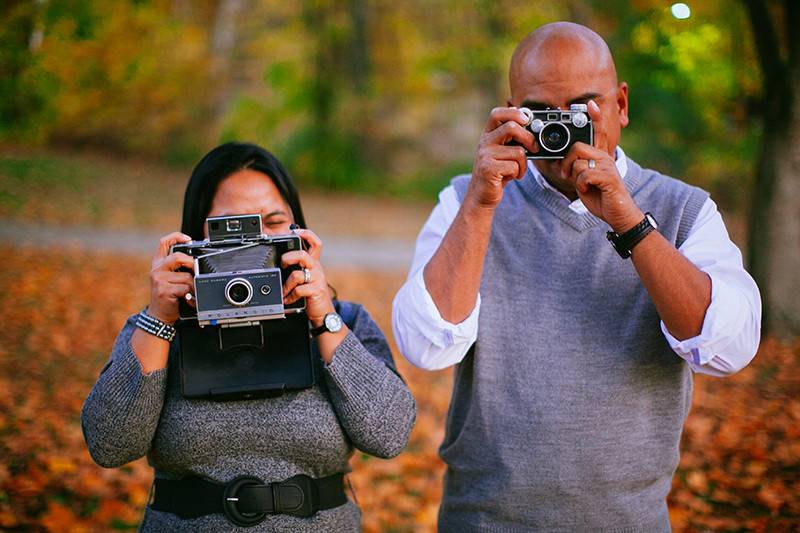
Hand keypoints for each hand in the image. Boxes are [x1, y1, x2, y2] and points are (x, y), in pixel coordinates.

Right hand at [147, 232, 193, 323]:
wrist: (159, 315)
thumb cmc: (168, 297)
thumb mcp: (170, 279)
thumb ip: (178, 268)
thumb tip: (196, 263)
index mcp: (158, 264)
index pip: (164, 243)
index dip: (176, 237)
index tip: (188, 238)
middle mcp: (156, 269)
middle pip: (177, 257)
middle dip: (191, 264)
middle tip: (196, 272)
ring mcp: (159, 280)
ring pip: (185, 276)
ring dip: (193, 286)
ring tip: (192, 293)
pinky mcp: (163, 290)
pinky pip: (185, 288)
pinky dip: (191, 295)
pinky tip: (188, 299)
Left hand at [281, 229, 334, 326]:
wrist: (323, 313)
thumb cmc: (312, 295)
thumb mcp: (306, 278)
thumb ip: (298, 268)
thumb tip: (282, 259)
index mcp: (314, 263)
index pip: (315, 243)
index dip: (306, 234)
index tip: (295, 231)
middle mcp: (316, 269)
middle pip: (303, 254)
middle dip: (288, 257)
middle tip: (283, 264)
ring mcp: (317, 279)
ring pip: (297, 274)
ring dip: (286, 285)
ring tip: (284, 291)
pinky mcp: (316, 290)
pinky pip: (298, 289)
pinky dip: (290, 296)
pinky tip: (289, 299)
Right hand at [468, 107, 535, 208]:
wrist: (482, 195)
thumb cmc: (497, 173)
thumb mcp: (504, 153)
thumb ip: (514, 140)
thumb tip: (535, 129)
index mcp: (488, 135)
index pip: (497, 113)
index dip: (514, 112)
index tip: (527, 120)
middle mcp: (484, 142)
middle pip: (511, 127)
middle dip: (529, 138)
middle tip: (534, 148)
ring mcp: (485, 155)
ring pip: (518, 151)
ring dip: (524, 163)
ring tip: (518, 170)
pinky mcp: (488, 169)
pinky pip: (514, 166)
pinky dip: (518, 173)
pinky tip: (512, 177)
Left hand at [561, 100, 642, 231]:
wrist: (618, 213)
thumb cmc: (601, 196)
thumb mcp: (585, 180)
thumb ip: (576, 169)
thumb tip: (560, 164)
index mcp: (600, 155)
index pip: (598, 132)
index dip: (594, 118)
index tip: (590, 104)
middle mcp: (605, 157)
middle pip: (577, 148)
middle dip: (566, 163)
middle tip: (567, 175)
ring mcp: (607, 166)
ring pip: (579, 163)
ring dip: (574, 178)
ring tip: (582, 186)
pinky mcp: (608, 178)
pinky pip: (584, 175)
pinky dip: (581, 185)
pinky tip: (588, 190)